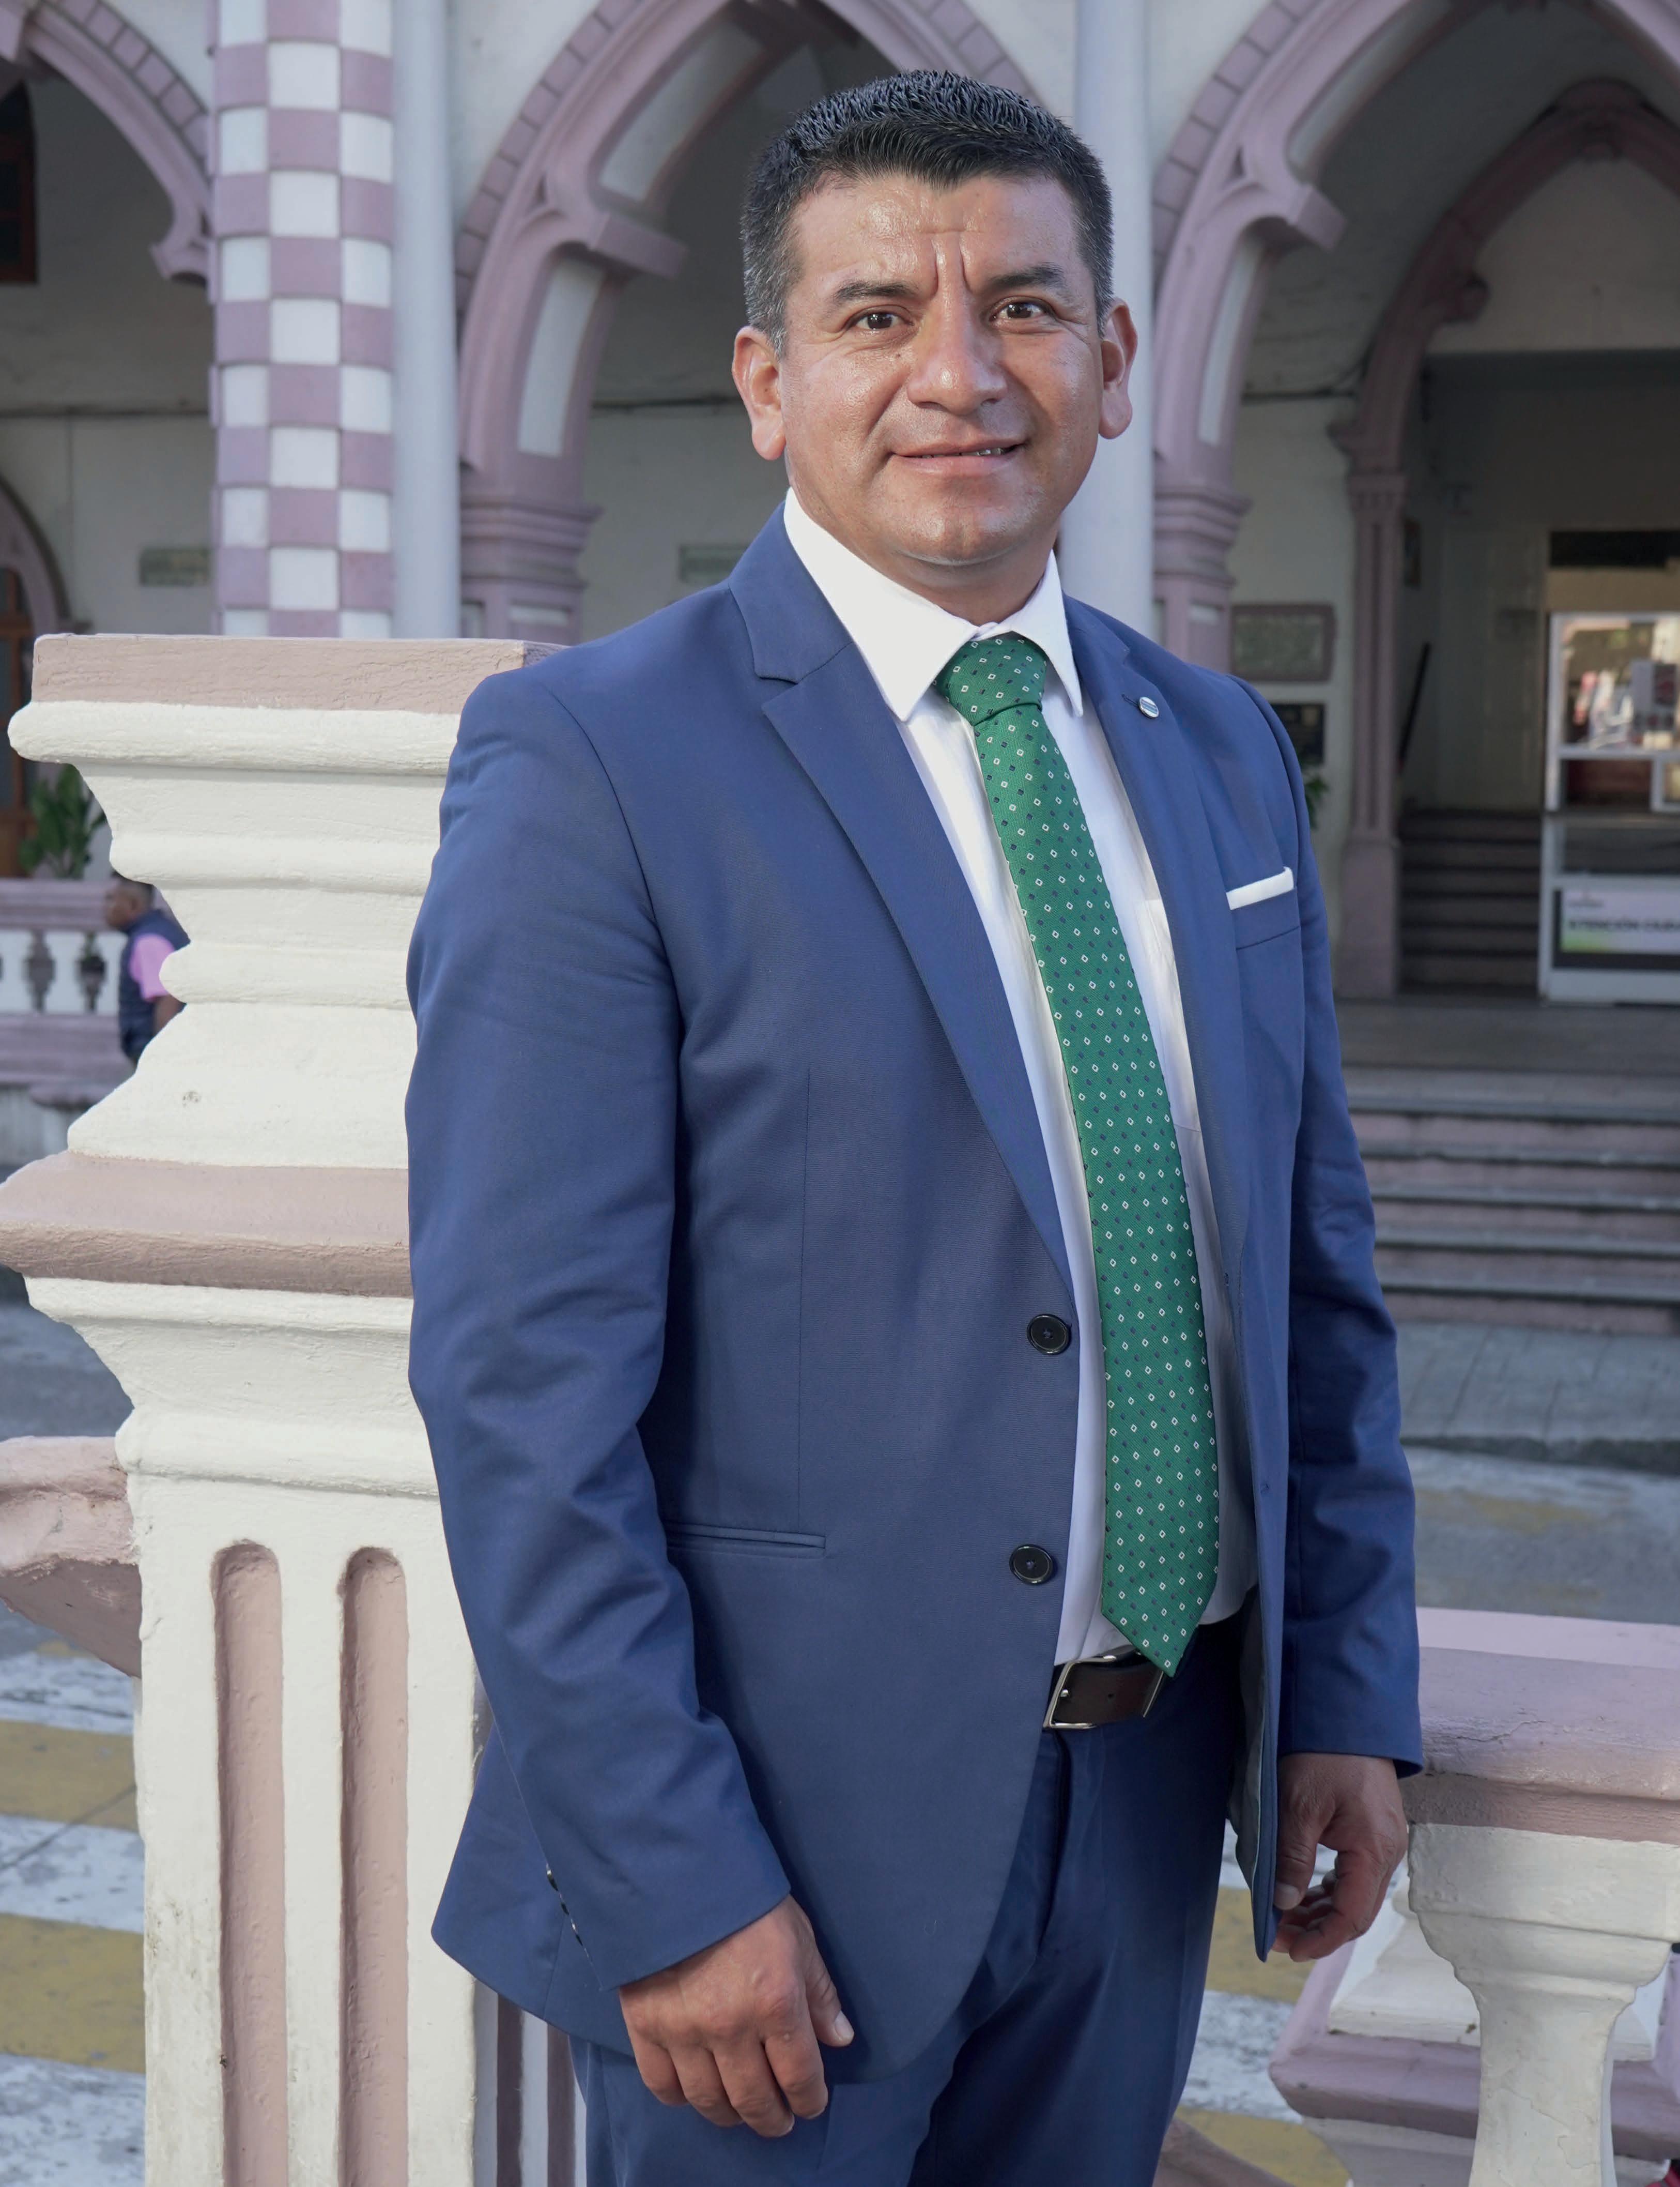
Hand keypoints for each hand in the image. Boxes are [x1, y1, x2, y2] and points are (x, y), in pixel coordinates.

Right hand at [619, 1897, 853, 2136]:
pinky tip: (697, 2090)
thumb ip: (819, 1992)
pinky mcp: (645, 2026)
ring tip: (742, 2111)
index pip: (800, 2077)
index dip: (810, 2100)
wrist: (678, 1873)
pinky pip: (663, 2086)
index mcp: (775, 2001)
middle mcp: (730, 2025)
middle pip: (755, 2100)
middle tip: (780, 2119)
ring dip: (731, 2115)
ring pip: (710, 2101)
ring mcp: (683, 2030)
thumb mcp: (799, 1938)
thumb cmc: (747, 1902)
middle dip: (773, 2118)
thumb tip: (839, 2039)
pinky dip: (682, 2097)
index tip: (811, 2104)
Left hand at [1271, 1752, 1406, 1962]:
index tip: (1287, 1949)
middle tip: (1276, 1935)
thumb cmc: (1325, 1754)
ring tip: (1283, 1918)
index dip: (1321, 1940)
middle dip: (1317, 1930)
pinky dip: (1329, 1890)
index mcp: (1375, 1851)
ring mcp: (1383, 1842)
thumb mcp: (1300, 1805)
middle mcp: (1387, 1852)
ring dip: (1321, 1911)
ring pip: (1354, 1895)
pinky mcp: (1373, 1832)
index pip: (1352, 1916)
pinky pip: (1354, 1875)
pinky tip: (1304, 1893)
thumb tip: (1284, 1904)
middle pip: (1356, 1911)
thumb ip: (1293, 1857)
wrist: (1348, 1713)